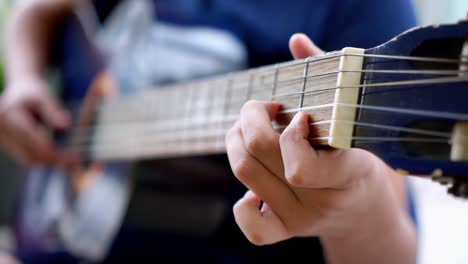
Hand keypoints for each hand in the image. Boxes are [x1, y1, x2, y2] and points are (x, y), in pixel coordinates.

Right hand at [0, 76, 70, 164]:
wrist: (17, 91)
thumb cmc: (32, 93)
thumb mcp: (45, 97)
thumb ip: (54, 111)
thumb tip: (66, 125)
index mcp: (10, 116)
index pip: (35, 142)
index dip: (57, 153)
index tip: (74, 158)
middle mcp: (2, 129)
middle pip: (31, 155)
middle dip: (54, 161)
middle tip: (74, 162)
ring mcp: (2, 139)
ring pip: (27, 159)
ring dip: (48, 162)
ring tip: (68, 159)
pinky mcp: (6, 145)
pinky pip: (25, 157)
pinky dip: (41, 158)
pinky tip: (57, 155)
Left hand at [225, 34, 415, 262]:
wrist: (363, 211)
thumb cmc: (356, 157)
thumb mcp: (352, 121)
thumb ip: (327, 79)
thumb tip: (296, 42)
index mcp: (345, 174)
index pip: (300, 165)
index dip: (290, 132)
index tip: (299, 115)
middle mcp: (319, 202)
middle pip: (258, 155)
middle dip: (250, 117)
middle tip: (264, 108)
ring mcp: (300, 220)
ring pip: (244, 174)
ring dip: (237, 140)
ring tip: (250, 129)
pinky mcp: (285, 231)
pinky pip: (253, 228)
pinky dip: (243, 204)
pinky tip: (253, 185)